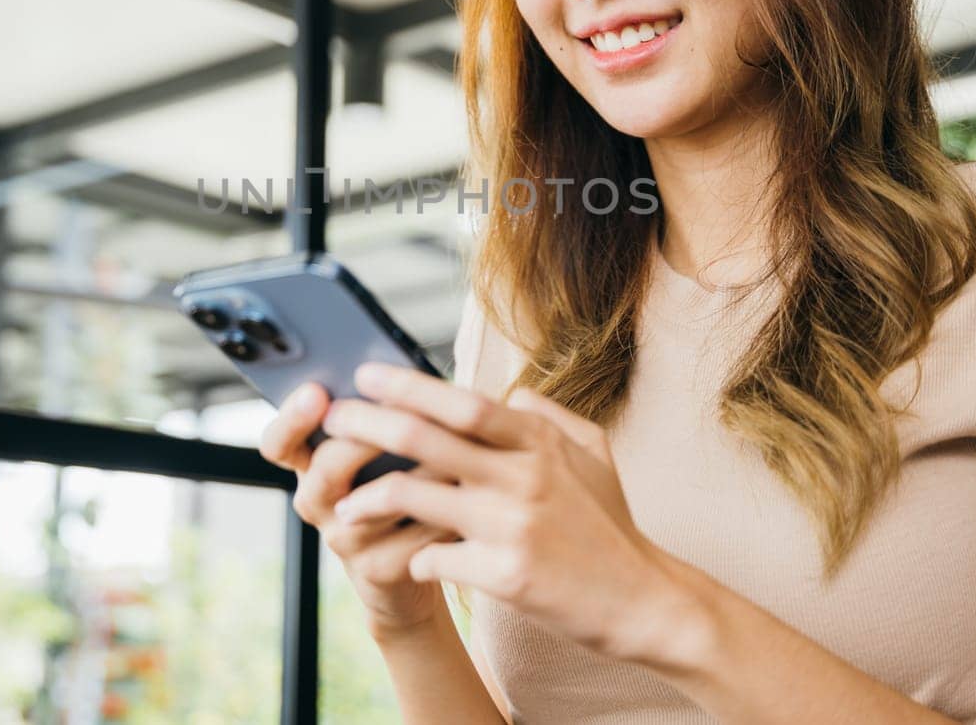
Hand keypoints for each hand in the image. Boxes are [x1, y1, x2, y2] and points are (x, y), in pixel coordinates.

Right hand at [258, 379, 461, 635]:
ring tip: (451, 448)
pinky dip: (442, 512)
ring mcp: (344, 539)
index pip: (278, 442)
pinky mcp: (377, 569)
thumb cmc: (397, 483)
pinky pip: (411, 538)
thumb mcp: (377, 449)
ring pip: (375, 503)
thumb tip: (399, 373)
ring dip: (418, 472)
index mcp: (309, 464)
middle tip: (398, 414)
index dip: (291, 418)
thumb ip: (378, 416)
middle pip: (326, 469)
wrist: (406, 565)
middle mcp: (317, 502)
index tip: (316, 391)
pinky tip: (467, 494)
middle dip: (365, 437)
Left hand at [319, 361, 699, 662]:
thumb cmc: (609, 524)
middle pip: (425, 439)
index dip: (408, 386)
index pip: (462, 402)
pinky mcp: (505, 575)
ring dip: (369, 498)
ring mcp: (512, 526)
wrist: (642, 600)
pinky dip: (411, 557)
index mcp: (538, 442)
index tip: (367, 375)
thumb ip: (547, 417)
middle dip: (368, 425)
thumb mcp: (592, 453)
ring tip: (343, 505)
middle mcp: (523, 476)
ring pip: (415, 497)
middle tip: (333, 420)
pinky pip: (432, 558)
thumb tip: (509, 393)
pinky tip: (402, 559)